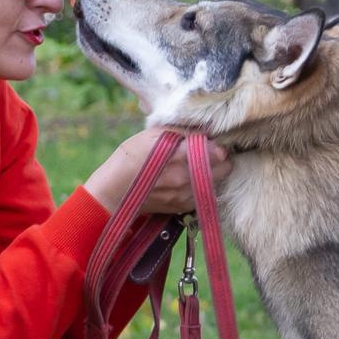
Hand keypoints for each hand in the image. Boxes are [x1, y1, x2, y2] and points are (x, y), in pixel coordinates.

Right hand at [85, 127, 233, 215]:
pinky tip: (189, 180)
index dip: (218, 144)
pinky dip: (202, 186)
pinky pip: (204, 195)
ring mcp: (187, 195)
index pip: (219, 151)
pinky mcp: (184, 207)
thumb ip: (182, 132)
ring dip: (213, 173)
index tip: (211, 142)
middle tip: (209, 153)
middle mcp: (188, 178)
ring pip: (216, 182)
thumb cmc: (131, 157)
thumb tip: (204, 131)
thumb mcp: (154, 134)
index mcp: (182, 155)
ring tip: (197, 166)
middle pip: (224, 168)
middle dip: (220, 159)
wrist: (114, 191)